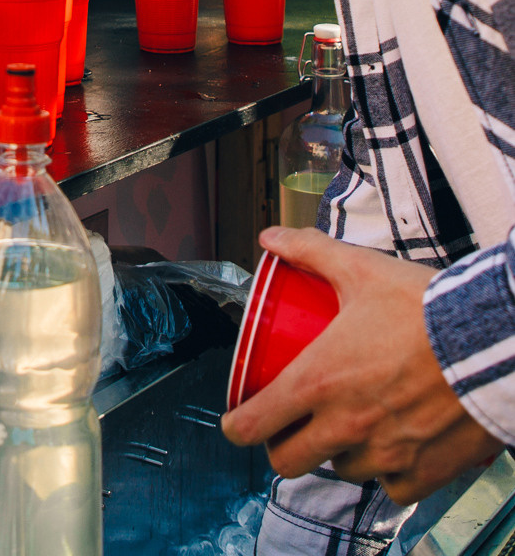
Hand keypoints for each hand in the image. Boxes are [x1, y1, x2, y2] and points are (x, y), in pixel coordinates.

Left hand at [222, 226, 501, 504]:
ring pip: (339, 470)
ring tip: (346, 425)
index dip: (236, 426)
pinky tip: (390, 445)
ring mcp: (383, 455)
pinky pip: (389, 487)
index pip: (254, 423)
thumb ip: (312, 251)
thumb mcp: (361, 270)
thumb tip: (272, 237)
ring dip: (336, 452)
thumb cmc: (426, 307)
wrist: (491, 341)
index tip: (237, 420)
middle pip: (288, 460)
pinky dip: (385, 471)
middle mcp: (345, 425)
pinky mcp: (420, 473)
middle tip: (291, 424)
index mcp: (320, 381)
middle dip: (282, 444)